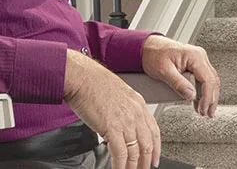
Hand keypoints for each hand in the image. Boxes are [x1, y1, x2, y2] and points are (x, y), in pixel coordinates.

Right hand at [63, 50, 159, 168]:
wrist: (80, 76)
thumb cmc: (93, 82)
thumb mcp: (118, 93)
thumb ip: (125, 108)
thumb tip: (123, 123)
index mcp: (138, 104)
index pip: (154, 131)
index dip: (156, 148)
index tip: (154, 159)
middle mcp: (135, 113)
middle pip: (147, 144)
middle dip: (145, 161)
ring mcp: (125, 121)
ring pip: (135, 151)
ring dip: (133, 166)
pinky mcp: (112, 128)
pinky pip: (121, 153)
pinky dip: (120, 166)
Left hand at [141, 35, 220, 117]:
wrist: (147, 48)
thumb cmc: (154, 55)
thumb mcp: (164, 71)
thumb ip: (178, 83)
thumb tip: (191, 96)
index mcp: (195, 56)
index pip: (208, 80)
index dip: (208, 97)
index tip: (203, 109)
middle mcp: (200, 56)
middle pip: (212, 81)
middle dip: (211, 99)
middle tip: (207, 114)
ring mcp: (198, 60)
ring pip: (210, 81)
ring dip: (209, 97)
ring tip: (204, 111)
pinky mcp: (195, 65)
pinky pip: (203, 80)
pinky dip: (203, 92)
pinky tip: (199, 102)